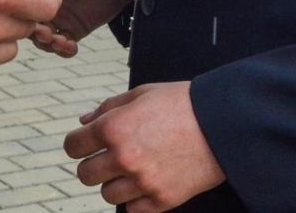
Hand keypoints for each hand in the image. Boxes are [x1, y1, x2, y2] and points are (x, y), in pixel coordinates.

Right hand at [30, 0, 129, 57]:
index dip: (20, 9)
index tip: (26, 14)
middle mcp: (44, 2)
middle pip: (26, 22)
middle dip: (32, 31)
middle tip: (42, 31)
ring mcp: (58, 18)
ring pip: (42, 38)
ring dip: (46, 42)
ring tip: (56, 41)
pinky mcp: (74, 30)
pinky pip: (63, 46)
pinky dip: (64, 49)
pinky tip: (69, 45)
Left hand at [66, 82, 224, 211]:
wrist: (222, 124)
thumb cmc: (181, 104)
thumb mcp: (140, 95)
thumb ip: (107, 108)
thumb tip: (83, 121)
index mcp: (113, 128)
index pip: (73, 146)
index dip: (77, 143)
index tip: (84, 144)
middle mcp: (124, 158)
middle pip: (85, 175)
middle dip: (92, 164)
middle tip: (108, 157)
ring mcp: (143, 182)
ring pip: (107, 194)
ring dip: (114, 182)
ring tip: (131, 168)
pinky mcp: (162, 200)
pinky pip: (132, 209)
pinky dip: (135, 199)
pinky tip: (146, 182)